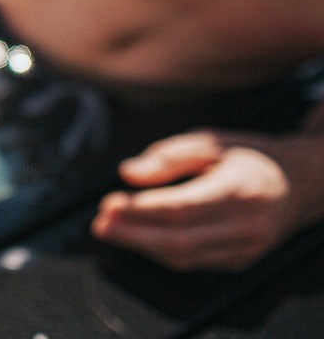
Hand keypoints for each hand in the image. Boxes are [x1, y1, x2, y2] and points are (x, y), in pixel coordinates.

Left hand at [91, 129, 323, 270]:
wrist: (303, 183)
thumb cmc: (253, 156)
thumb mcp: (212, 141)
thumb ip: (169, 156)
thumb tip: (128, 173)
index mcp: (241, 191)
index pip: (180, 209)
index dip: (139, 211)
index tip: (109, 203)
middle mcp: (247, 227)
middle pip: (178, 241)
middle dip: (132, 235)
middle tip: (100, 223)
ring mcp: (247, 249)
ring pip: (184, 258)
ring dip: (141, 246)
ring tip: (111, 229)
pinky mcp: (242, 261)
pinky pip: (195, 262)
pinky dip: (162, 251)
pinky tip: (140, 236)